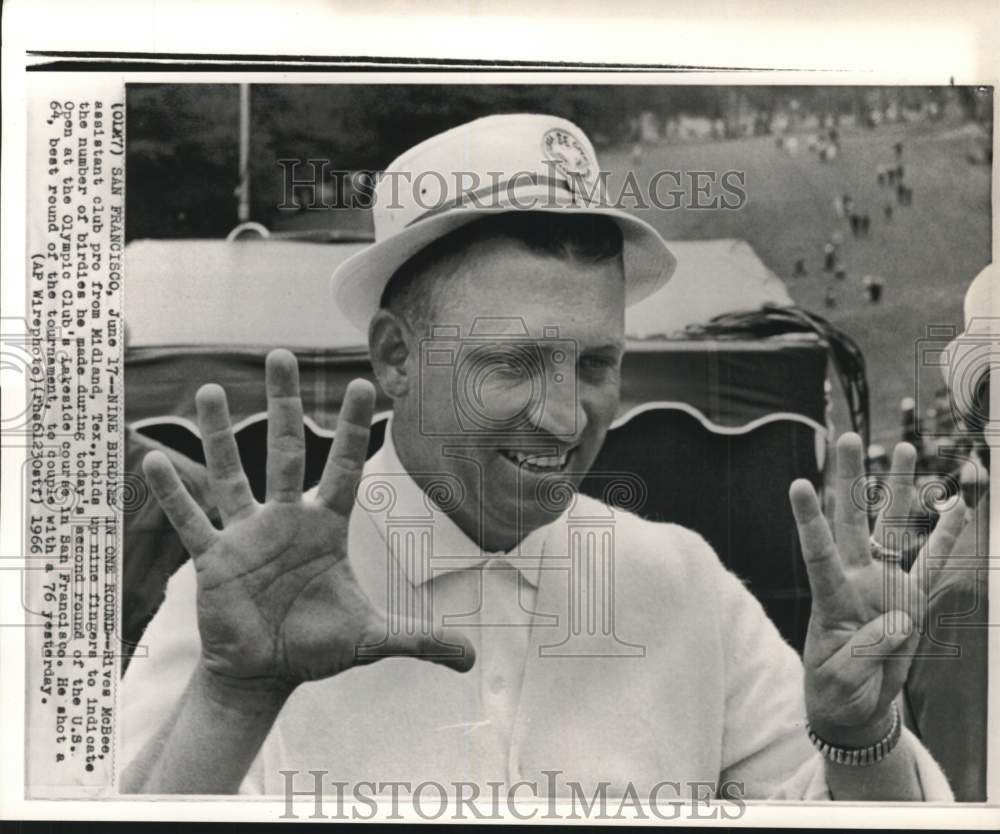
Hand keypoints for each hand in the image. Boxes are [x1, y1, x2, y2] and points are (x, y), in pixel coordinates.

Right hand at [142, 349, 474, 693]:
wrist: (265, 672)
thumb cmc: (317, 645)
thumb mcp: (372, 640)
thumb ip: (420, 640)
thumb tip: (470, 659)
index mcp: (326, 528)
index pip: (344, 467)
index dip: (352, 428)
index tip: (361, 382)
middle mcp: (286, 521)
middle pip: (284, 451)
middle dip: (283, 404)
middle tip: (280, 355)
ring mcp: (246, 535)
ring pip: (232, 474)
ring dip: (219, 435)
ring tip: (210, 389)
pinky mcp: (214, 559)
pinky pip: (192, 520)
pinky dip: (175, 493)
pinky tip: (154, 459)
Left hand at [789, 433, 965, 745]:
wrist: (852, 705)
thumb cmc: (835, 690)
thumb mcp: (840, 680)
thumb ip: (865, 652)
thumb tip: (899, 621)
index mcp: (831, 599)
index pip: (819, 552)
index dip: (810, 520)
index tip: (798, 485)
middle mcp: (857, 581)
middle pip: (852, 521)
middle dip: (849, 479)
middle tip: (847, 437)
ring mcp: (884, 585)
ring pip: (893, 529)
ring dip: (898, 490)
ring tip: (905, 448)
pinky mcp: (910, 599)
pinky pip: (934, 563)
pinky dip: (946, 535)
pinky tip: (958, 507)